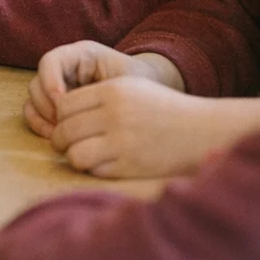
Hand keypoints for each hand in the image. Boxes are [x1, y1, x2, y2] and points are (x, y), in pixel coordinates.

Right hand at [24, 42, 171, 136]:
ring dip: (43, 117)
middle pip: (37, 82)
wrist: (147, 94)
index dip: (49, 81)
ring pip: (33, 99)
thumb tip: (75, 106)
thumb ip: (103, 89)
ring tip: (62, 132)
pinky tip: (56, 136)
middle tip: (64, 123)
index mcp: (80, 55)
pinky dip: (41, 125)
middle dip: (47, 105)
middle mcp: (64, 69)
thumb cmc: (140, 83)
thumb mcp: (127, 81)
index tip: (62, 102)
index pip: (51, 61)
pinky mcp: (55, 105)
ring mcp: (57, 87)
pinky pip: (35, 114)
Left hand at [49, 81, 259, 178]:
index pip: (64, 105)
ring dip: (74, 156)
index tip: (67, 123)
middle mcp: (114, 114)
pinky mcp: (130, 166)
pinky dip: (93, 169)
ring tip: (82, 155)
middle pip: (64, 129)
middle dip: (60, 139)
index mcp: (112, 91)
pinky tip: (103, 163)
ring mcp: (122, 141)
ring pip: (74, 153)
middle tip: (67, 143)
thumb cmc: (161, 109)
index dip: (60, 117)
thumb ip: (96, 97)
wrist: (200, 131)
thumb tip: (59, 111)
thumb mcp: (130, 88)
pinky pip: (93, 170)